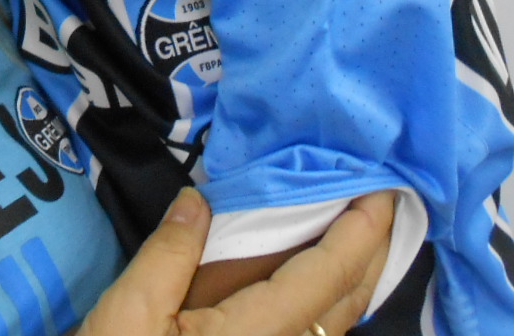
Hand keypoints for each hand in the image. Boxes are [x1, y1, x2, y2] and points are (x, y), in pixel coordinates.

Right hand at [74, 188, 394, 335]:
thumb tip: (197, 201)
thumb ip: (169, 253)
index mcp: (254, 335)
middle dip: (373, 251)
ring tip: (362, 231)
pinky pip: (315, 334)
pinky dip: (331, 299)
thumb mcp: (129, 312)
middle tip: (384, 200)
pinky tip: (322, 279)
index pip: (326, 276)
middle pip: (347, 302)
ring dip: (356, 276)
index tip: (380, 191)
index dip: (360, 232)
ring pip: (337, 324)